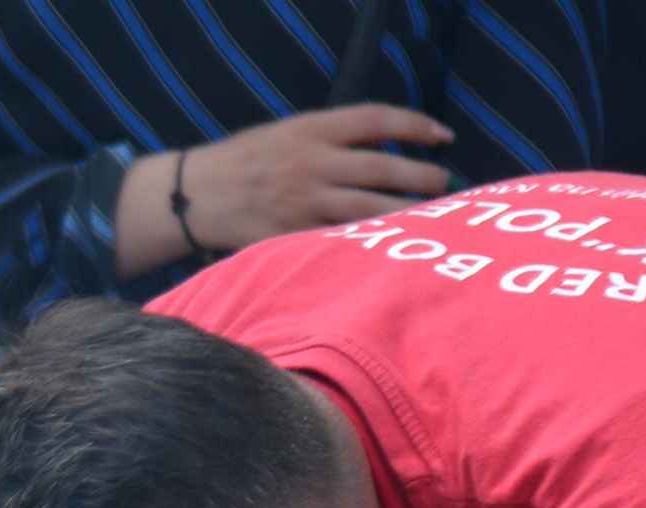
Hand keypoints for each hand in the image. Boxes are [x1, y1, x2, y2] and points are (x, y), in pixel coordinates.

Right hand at [117, 107, 453, 270]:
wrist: (199, 193)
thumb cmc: (247, 163)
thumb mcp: (287, 134)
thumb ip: (330, 142)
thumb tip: (381, 153)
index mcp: (312, 128)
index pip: (376, 120)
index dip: (414, 126)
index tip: (442, 135)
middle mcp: (313, 163)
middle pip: (382, 168)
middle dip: (420, 177)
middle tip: (445, 184)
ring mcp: (306, 202)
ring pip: (370, 209)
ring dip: (406, 213)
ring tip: (433, 218)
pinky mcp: (296, 236)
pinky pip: (344, 242)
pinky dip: (372, 245)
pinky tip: (395, 249)